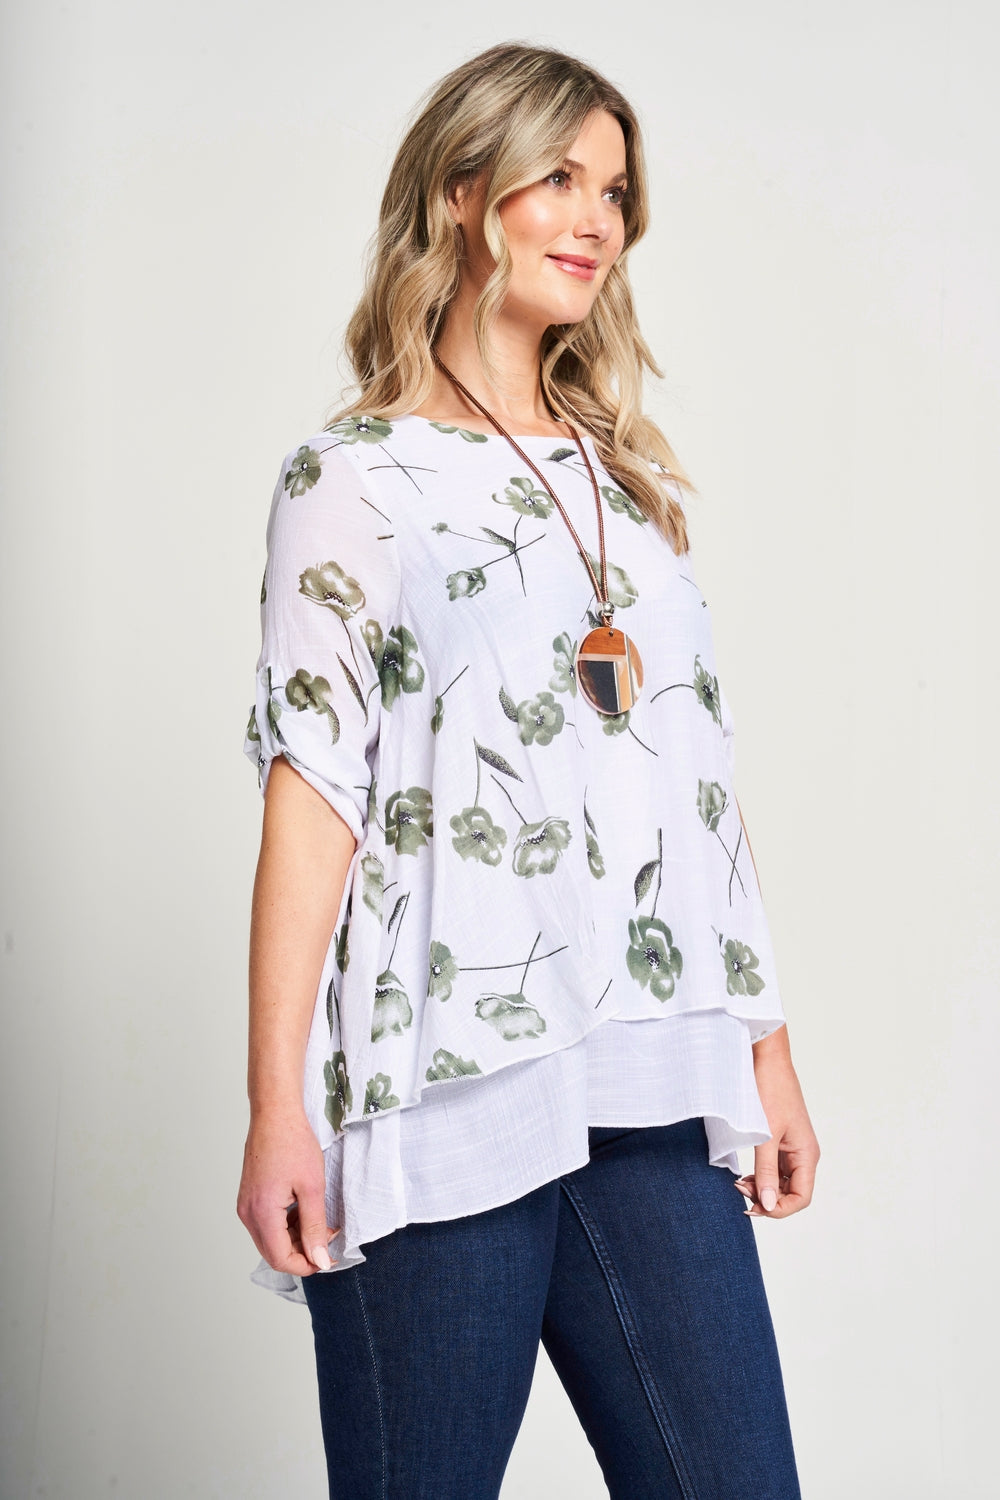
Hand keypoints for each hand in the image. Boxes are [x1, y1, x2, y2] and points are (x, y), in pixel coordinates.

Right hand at [237, 1109, 339, 1274]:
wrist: (275, 1114)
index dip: (306, 1265)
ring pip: (270, 1240)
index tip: (328, 1259)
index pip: (280, 1259)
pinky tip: (305, 1212)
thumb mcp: (312, 1187)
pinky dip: (287, 1226)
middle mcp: (248, 1213)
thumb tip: (320, 1259)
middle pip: (273, 1253)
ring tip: (320, 1222)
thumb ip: (315, 1226)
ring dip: (296, 1239)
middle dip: (302, 1253)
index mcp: (262, 1213)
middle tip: (327, 1239)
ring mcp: (246, 1205)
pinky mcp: (250, 1197)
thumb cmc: (292, 1142)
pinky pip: (267, 1225)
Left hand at [734, 1028, 819, 1219]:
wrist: (765, 1058)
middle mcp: (802, 1155)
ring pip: (779, 1183)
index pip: (801, 1198)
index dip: (779, 1209)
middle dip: (766, 1199)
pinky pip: (772, 1169)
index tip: (752, 1206)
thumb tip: (768, 1205)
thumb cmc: (770, 1090)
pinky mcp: (779, 1140)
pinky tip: (743, 1174)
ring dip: (761, 1188)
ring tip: (738, 1183)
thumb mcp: (766, 1135)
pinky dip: (758, 1175)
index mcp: (807, 1155)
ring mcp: (791, 1148)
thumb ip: (766, 1171)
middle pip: (790, 1194)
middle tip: (738, 1191)